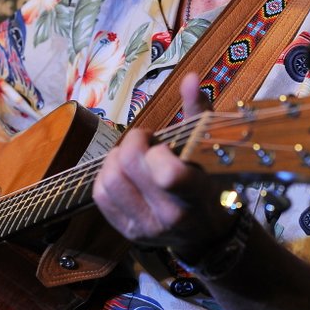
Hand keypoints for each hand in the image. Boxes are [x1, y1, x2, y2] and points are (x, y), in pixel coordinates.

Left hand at [92, 73, 236, 256]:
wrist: (204, 232)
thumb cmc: (208, 180)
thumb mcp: (209, 146)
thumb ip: (197, 110)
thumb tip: (189, 77)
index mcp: (194, 193)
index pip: (167, 174)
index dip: (155, 150)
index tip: (161, 144)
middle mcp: (169, 215)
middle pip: (129, 166)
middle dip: (132, 143)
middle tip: (145, 143)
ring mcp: (145, 226)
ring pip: (109, 179)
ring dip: (116, 158)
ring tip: (133, 157)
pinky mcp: (126, 231)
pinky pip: (99, 195)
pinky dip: (106, 175)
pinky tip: (123, 172)